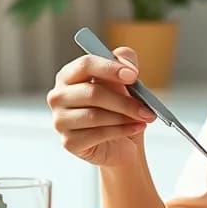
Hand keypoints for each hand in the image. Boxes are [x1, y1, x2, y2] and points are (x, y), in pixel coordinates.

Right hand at [46, 47, 156, 167]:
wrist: (121, 144)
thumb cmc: (119, 110)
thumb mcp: (126, 84)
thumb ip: (125, 64)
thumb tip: (127, 62)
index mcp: (70, 75)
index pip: (86, 65)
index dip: (110, 68)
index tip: (133, 75)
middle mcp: (59, 96)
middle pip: (92, 93)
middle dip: (124, 101)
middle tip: (147, 108)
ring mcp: (60, 120)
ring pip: (95, 115)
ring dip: (125, 117)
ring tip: (143, 118)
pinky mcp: (69, 142)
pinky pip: (98, 134)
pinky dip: (122, 131)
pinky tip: (135, 128)